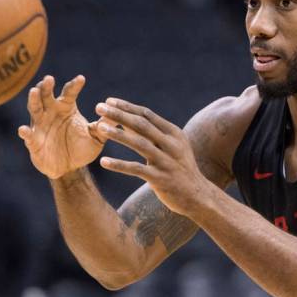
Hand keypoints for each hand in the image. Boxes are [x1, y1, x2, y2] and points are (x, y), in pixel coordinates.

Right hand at [18, 75, 105, 178]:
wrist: (69, 168)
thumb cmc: (81, 149)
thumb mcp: (97, 138)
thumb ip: (105, 126)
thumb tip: (117, 113)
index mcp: (66, 108)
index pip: (69, 93)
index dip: (74, 85)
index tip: (81, 78)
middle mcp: (51, 113)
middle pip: (47, 96)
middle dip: (47, 87)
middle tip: (50, 78)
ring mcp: (40, 126)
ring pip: (35, 109)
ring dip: (34, 100)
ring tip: (34, 91)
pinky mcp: (33, 142)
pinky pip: (28, 136)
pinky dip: (25, 132)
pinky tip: (24, 130)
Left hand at [95, 98, 210, 215]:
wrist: (197, 195)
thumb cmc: (179, 168)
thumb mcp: (171, 147)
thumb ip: (152, 134)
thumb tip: (127, 119)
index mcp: (173, 133)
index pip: (146, 115)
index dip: (127, 107)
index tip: (109, 101)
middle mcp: (171, 144)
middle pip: (141, 124)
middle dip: (119, 114)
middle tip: (99, 106)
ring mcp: (166, 162)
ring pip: (139, 144)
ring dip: (118, 134)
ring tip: (99, 127)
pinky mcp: (160, 179)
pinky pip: (136, 169)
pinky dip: (119, 165)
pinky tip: (104, 162)